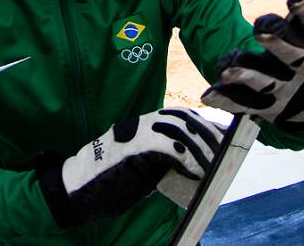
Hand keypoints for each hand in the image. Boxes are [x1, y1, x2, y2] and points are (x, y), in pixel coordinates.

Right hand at [38, 108, 222, 227]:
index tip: (223, 136)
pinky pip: (170, 148)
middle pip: (185, 119)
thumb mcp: (142, 163)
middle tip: (225, 150)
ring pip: (181, 130)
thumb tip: (195, 161)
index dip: (204, 125)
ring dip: (203, 147)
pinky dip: (188, 159)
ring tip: (214, 164)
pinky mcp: (135, 148)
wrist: (78, 187)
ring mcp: (137, 133)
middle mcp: (141, 123)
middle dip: (209, 134)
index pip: (181, 116)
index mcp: (143, 124)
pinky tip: (197, 171)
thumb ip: (163, 155)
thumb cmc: (110, 180)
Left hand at [202, 0, 303, 145]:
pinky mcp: (266, 105)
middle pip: (291, 54)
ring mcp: (286, 90)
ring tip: (227, 66)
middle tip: (261, 28)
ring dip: (247, 73)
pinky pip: (244, 103)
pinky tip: (209, 95)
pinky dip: (227, 99)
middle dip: (278, 42)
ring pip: (264, 80)